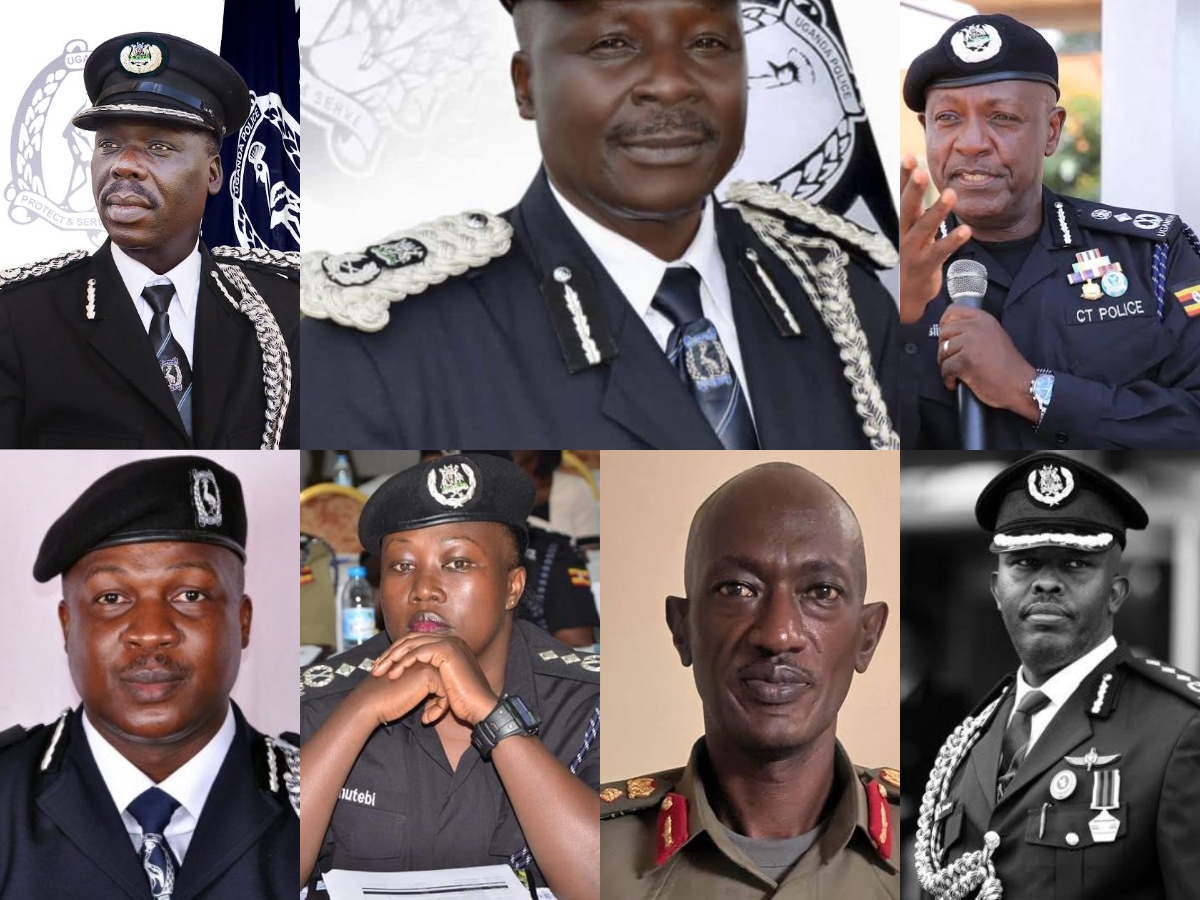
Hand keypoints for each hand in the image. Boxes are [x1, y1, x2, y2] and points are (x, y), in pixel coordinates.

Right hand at [352, 659, 444, 725]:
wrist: (370, 704)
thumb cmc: (385, 700)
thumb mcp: (408, 689)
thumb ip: (423, 685)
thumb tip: (442, 696)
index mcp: (418, 659)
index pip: (441, 677)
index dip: (438, 697)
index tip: (429, 712)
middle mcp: (424, 658)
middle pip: (447, 680)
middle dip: (442, 700)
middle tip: (431, 715)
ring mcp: (426, 663)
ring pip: (449, 685)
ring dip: (442, 705)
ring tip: (428, 717)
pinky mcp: (427, 674)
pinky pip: (445, 692)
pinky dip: (440, 708)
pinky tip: (426, 719)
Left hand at [371, 634, 498, 725]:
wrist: (480, 708)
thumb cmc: (464, 702)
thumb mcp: (442, 685)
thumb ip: (430, 676)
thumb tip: (411, 679)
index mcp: (449, 644)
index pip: (416, 641)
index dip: (397, 653)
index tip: (382, 667)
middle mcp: (450, 640)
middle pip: (411, 639)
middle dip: (390, 653)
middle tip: (375, 668)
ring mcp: (450, 643)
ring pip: (412, 643)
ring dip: (393, 657)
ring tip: (380, 672)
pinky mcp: (448, 650)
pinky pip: (419, 652)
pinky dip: (404, 662)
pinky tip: (394, 674)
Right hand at [899, 155, 971, 323]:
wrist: (908, 295)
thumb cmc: (915, 256)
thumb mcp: (915, 229)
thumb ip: (920, 207)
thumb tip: (922, 179)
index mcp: (905, 222)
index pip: (903, 195)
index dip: (904, 177)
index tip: (908, 157)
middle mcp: (905, 234)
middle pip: (907, 209)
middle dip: (912, 190)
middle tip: (920, 172)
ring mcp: (914, 251)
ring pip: (924, 229)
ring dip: (936, 211)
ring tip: (951, 194)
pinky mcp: (926, 265)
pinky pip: (940, 252)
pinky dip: (952, 241)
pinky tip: (966, 230)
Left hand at [939, 304, 1038, 420]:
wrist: (1019, 384)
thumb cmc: (1007, 365)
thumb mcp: (994, 336)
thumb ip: (975, 330)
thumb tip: (950, 331)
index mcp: (984, 319)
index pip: (953, 311)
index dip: (944, 323)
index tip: (945, 336)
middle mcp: (976, 328)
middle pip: (944, 332)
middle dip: (943, 348)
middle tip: (950, 360)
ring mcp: (970, 343)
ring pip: (943, 351)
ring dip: (945, 364)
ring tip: (954, 373)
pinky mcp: (965, 360)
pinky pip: (945, 368)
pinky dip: (948, 378)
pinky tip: (955, 383)